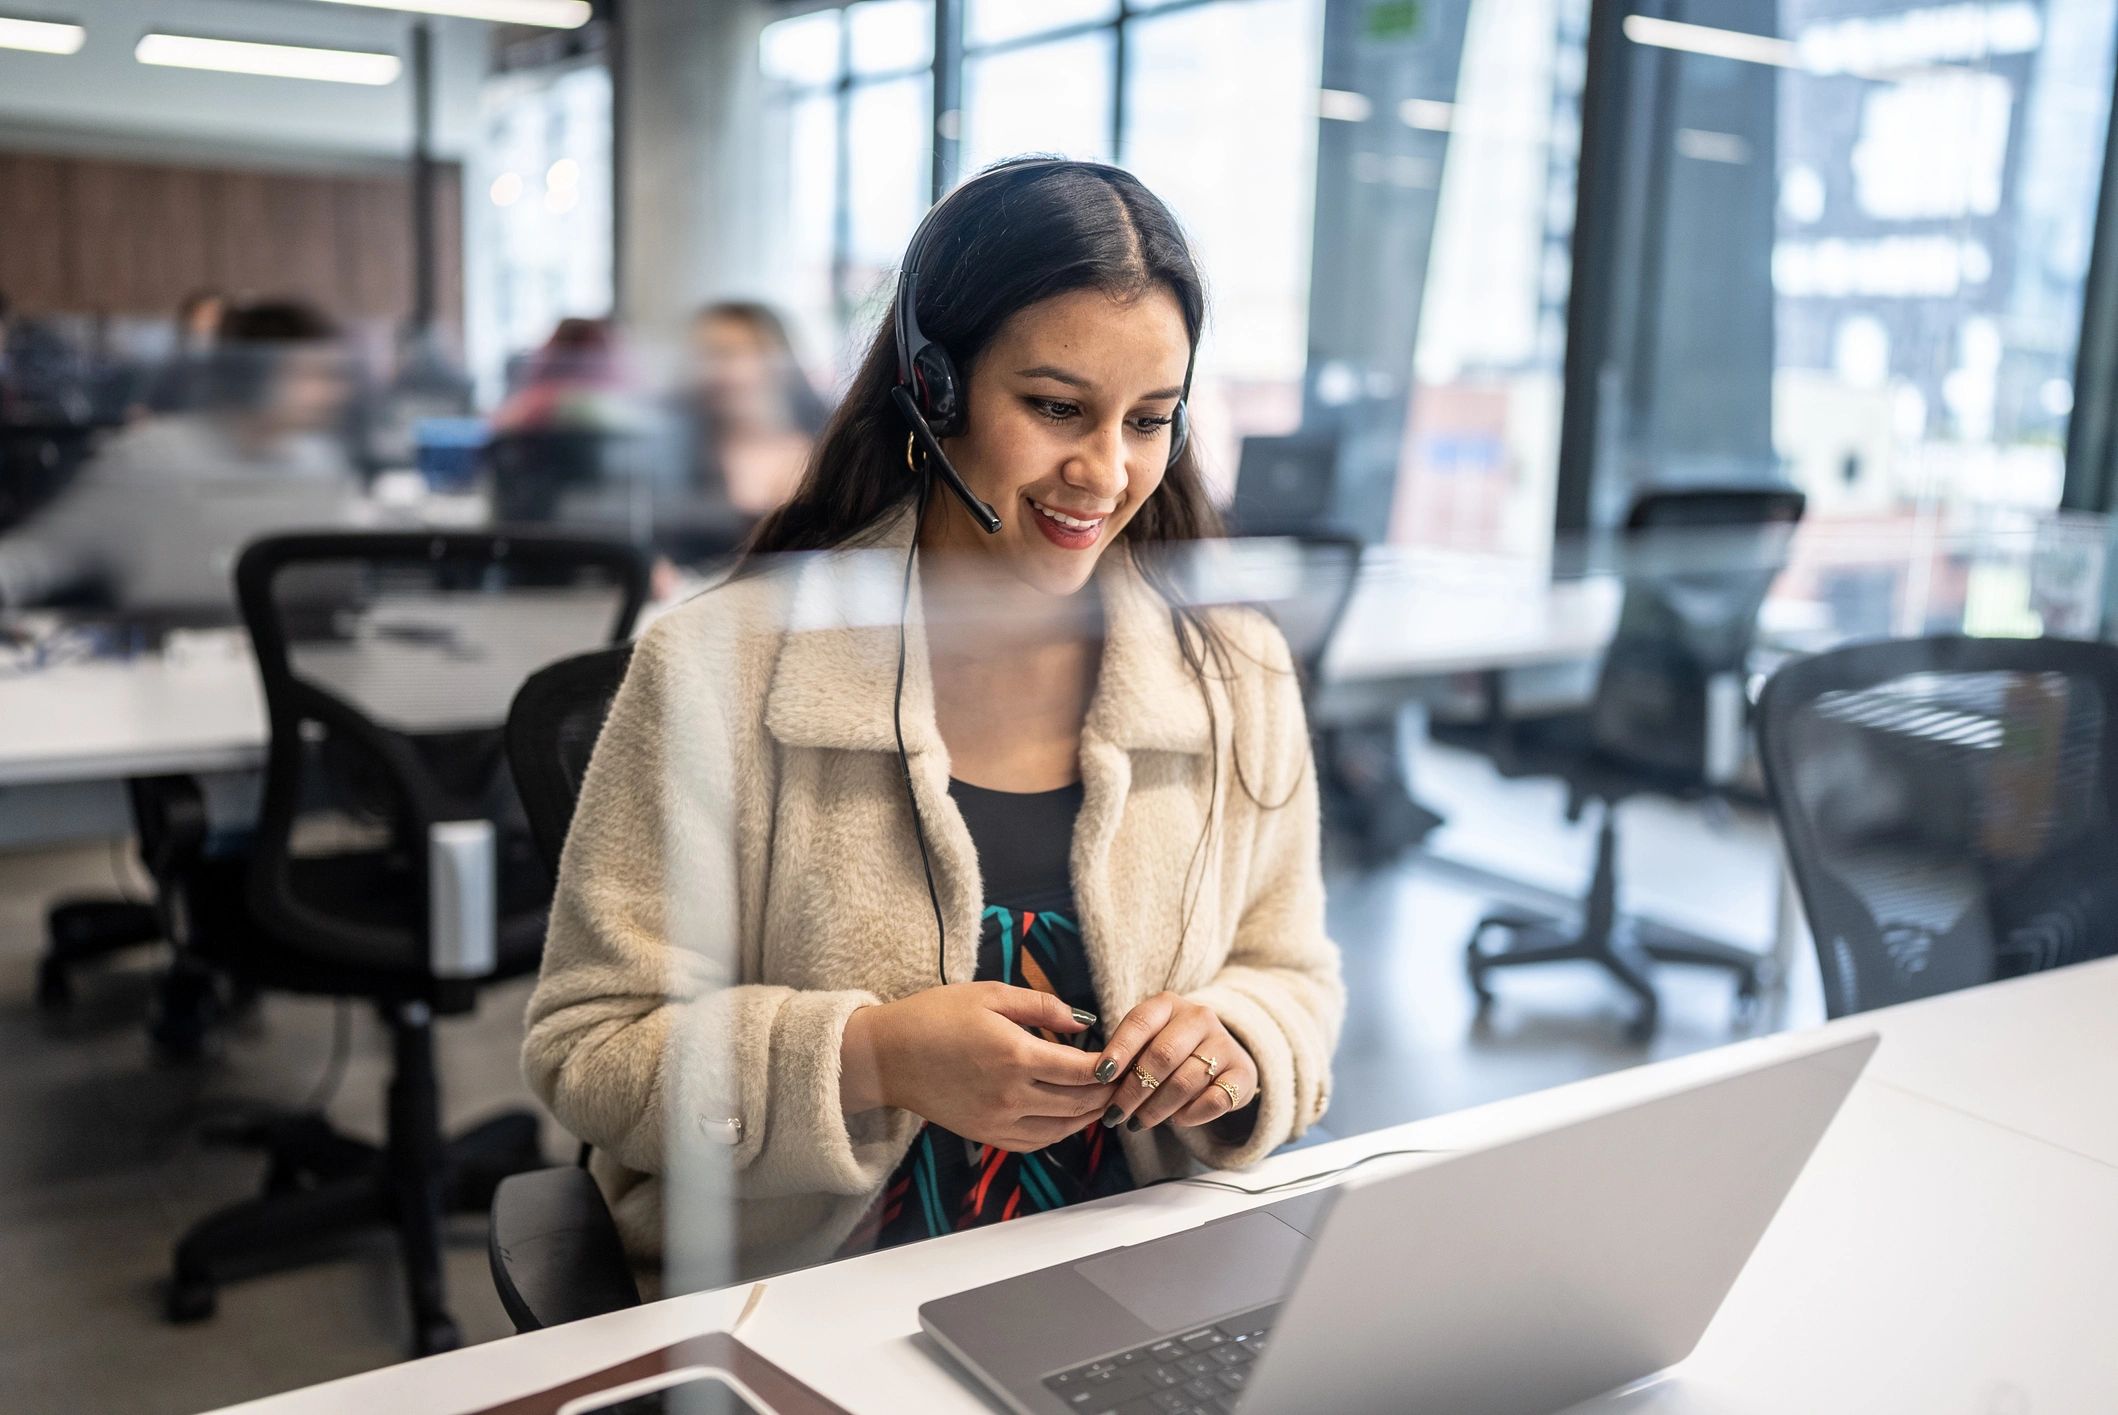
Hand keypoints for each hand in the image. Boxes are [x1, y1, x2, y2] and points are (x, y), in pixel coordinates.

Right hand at [841, 982, 1114, 1151]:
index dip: (1110, 1066)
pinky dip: (1061, 1133)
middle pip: (1079, 1102)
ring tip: (1105, 1099)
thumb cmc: (935, 1016)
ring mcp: (998, 1120)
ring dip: (1089, 1115)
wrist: (888, 1056)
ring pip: (1063, 1127)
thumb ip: (1042, 1006)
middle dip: (1108, 1092)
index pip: (1083, 1070)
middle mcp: (1011, 1094)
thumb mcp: (990, 995)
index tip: (1123, 1057)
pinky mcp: (986, 1134)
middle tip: (1125, 1080)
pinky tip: (1070, 1119)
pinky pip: (1036, 1142)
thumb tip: (1083, 1022)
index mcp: (1016, 1055)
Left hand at [1090, 992, 1256, 1134]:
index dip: (1119, 1049)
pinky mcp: (1243, 1073)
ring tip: (1138, 1122)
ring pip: (1186, 1082)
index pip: (1141, 1021)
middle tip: (1115, 1114)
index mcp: (1168, 1004)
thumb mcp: (1146, 1042)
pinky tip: (1175, 1120)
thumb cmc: (1170, 1050)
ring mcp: (1224, 1043)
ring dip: (1157, 1109)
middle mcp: (1199, 1017)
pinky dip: (1190, 1115)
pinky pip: (1215, 1100)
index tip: (1101, 1075)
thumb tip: (1100, 1081)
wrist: (1221, 1058)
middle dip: (1134, 1090)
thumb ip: (1126, 1056)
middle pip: (1163, 1055)